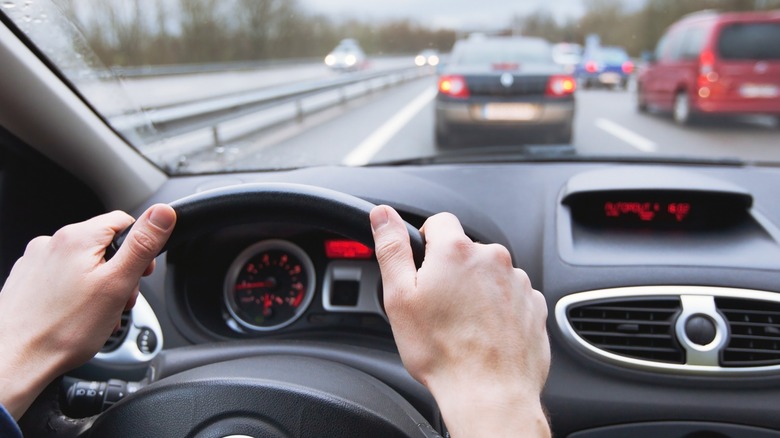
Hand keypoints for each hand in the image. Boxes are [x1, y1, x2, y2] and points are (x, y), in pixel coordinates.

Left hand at [0, 204, 175, 419]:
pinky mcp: (26, 281)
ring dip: (99, 286)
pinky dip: (76, 295)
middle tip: (120, 302)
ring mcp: (35, 262)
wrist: (14, 361)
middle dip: (119, 273)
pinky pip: (63, 279)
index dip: (140, 248)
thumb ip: (143, 244)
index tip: (141, 274)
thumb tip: (163, 213)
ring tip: (98, 315)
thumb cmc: (63, 329)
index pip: (124, 221)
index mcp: (77, 237)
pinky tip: (77, 317)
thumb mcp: (117, 283)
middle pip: (104, 246)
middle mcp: (52, 243)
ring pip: (83, 264)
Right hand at [370, 205, 549, 436]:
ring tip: (464, 326)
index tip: (423, 270)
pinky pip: (512, 296)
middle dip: (452, 272)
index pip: (440, 222)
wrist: (489, 393)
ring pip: (489, 275)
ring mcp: (518, 282)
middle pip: (466, 251)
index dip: (426, 243)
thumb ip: (392, 248)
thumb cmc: (442, 352)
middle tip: (439, 307)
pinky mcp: (535, 305)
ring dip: (477, 291)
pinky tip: (485, 333)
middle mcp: (493, 258)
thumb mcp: (400, 297)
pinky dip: (499, 309)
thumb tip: (383, 215)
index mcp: (456, 250)